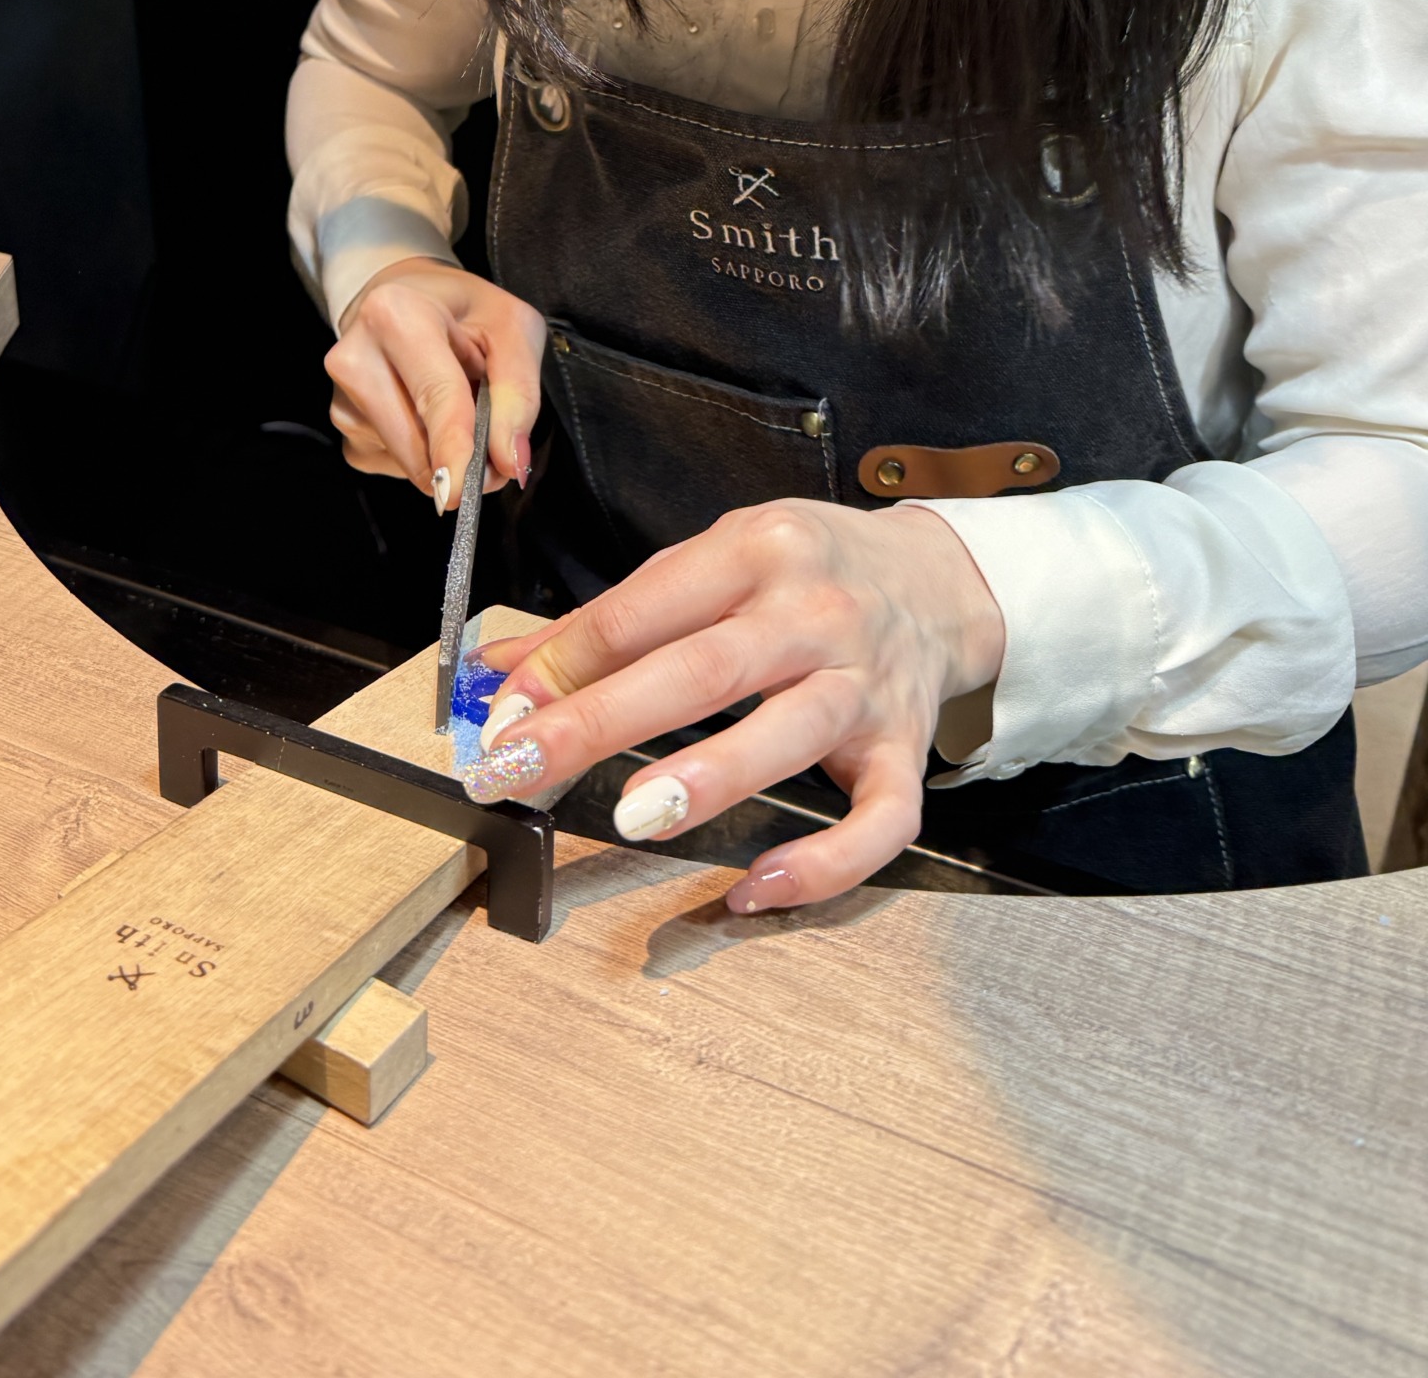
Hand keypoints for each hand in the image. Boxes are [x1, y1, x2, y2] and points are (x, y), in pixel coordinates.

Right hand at [325, 259, 544, 508]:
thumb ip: (518, 392)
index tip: (464, 491)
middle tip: (496, 440)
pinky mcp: (344, 432)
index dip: (455, 448)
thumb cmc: (461, 309)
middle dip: (464, 460)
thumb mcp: (511, 328)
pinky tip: (425, 414)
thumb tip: (509, 460)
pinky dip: (424, 452)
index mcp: (395, 315)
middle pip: (417, 443)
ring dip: (445, 452)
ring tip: (452, 402)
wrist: (403, 297)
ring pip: (410, 463)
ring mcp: (342, 399)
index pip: (433, 396)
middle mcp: (355, 357)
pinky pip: (396, 467)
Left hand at [466, 497, 1004, 910]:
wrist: (939, 580)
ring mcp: (865, 683)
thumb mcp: (712, 558)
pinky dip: (826, 863)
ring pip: (790, 732)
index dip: (565, 664)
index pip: (644, 610)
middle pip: (704, 668)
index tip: (501, 716)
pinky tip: (757, 888)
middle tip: (525, 765)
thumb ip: (612, 618)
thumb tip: (499, 670)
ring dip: (711, 776)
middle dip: (605, 719)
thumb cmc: (807, 570)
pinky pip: (879, 819)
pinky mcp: (906, 748)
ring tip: (636, 816)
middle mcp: (814, 612)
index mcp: (754, 550)